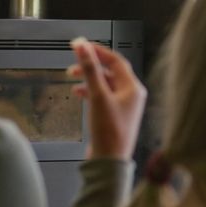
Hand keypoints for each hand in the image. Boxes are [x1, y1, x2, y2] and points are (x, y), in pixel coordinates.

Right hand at [68, 38, 146, 159]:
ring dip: (89, 78)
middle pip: (111, 71)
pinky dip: (90, 91)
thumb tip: (83, 47)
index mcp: (133, 88)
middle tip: (74, 61)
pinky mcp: (115, 115)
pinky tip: (78, 92)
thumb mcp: (97, 96)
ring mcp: (124, 105)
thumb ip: (90, 70)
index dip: (98, 51)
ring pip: (105, 84)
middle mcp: (132, 95)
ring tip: (72, 76)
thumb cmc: (109, 131)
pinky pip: (103, 96)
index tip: (81, 45)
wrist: (110, 161)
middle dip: (92, 65)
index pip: (116, 61)